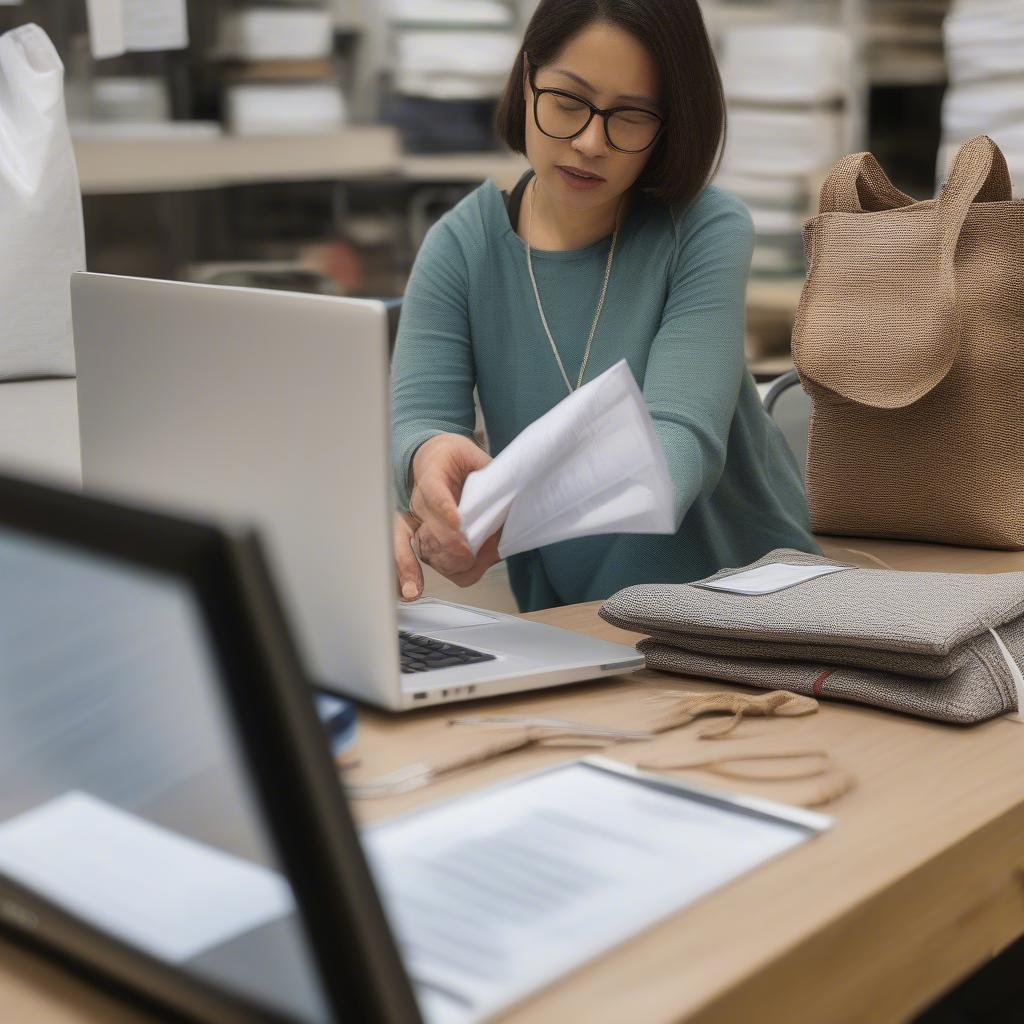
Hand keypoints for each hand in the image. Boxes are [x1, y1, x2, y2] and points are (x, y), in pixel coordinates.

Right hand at [392, 433, 499, 599]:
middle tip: (472, 553)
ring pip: (425, 548)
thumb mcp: (475, 457)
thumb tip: (511, 494)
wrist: (433, 456)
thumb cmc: (455, 459)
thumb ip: (491, 475)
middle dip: (453, 546)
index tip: (457, 521)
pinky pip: (412, 558)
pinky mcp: (415, 536)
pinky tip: (412, 589)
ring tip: (467, 565)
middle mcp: (419, 501)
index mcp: (432, 475)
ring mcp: (415, 521)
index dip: (445, 508)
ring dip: (446, 562)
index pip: (434, 492)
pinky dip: (412, 575)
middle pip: (430, 529)